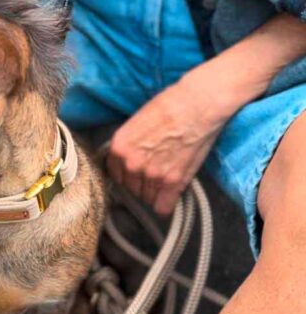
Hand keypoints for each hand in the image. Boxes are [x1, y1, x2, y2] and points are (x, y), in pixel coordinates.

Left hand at [107, 75, 224, 215]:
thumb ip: (130, 145)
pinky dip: (166, 205)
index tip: (135, 174)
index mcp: (119, 147)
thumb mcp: (138, 122)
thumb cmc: (170, 106)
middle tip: (156, 172)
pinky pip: (163, 208)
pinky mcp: (173, 182)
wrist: (197, 105)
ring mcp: (151, 175)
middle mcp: (131, 164)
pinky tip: (170, 196)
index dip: (127, 175)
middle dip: (141, 184)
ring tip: (167, 177)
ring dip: (154, 193)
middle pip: (131, 189)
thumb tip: (127, 160)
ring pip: (146, 199)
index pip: (115, 175)